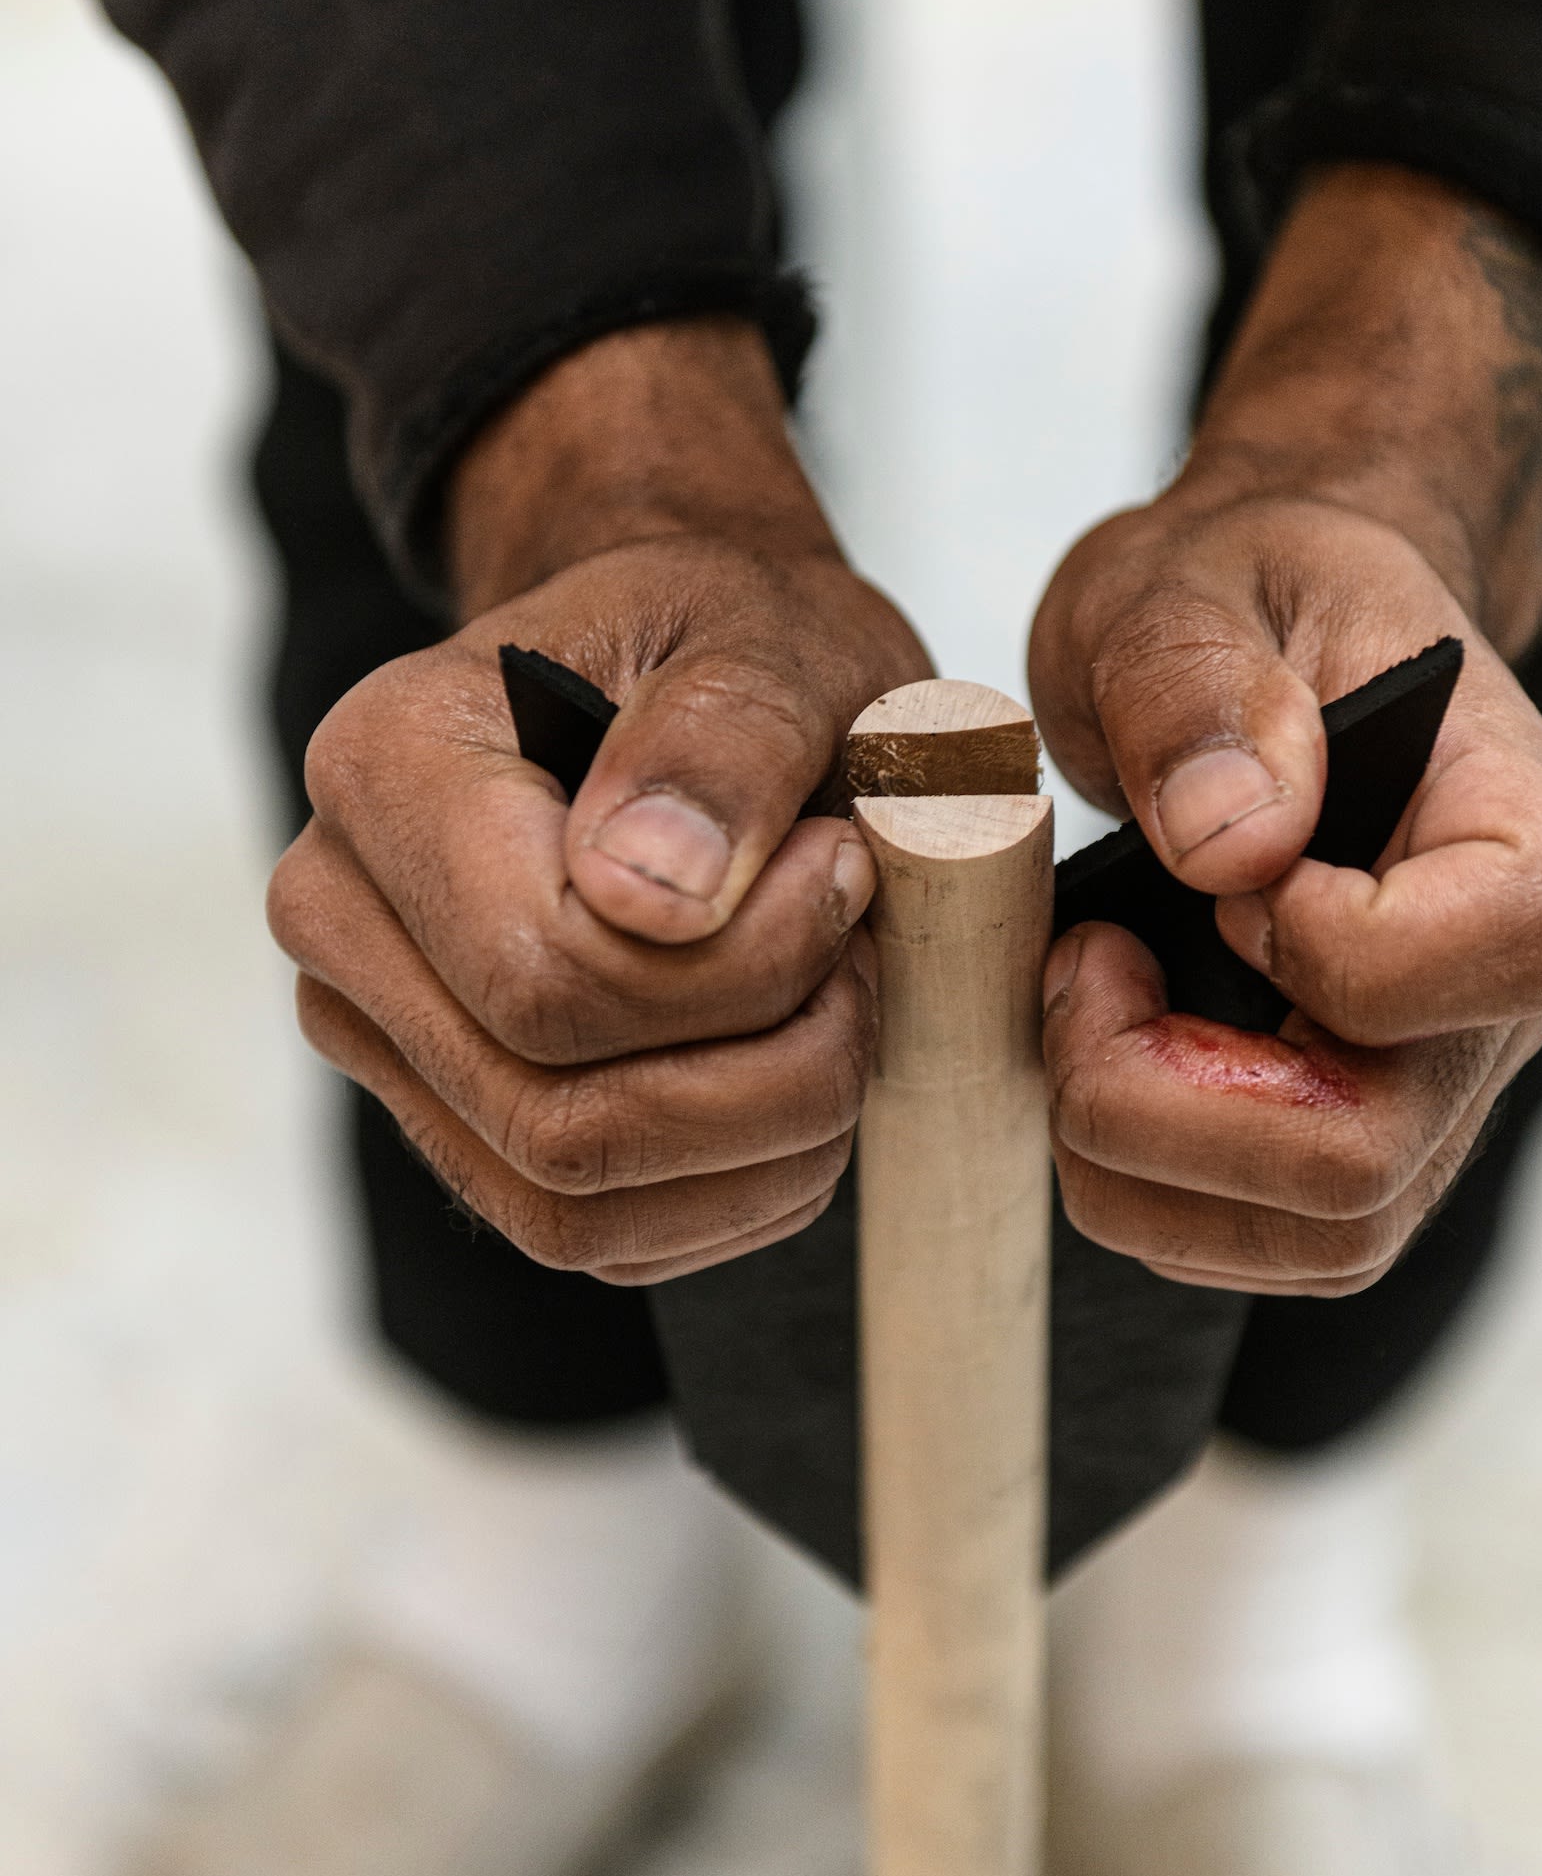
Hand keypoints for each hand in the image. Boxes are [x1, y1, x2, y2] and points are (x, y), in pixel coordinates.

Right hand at [268, 322, 929, 1282]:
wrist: (690, 680)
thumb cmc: (730, 648)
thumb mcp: (768, 636)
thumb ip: (723, 738)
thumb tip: (646, 891)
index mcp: (386, 769)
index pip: (547, 977)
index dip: (747, 969)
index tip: (847, 869)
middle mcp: (344, 918)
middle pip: (559, 1118)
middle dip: (771, 1072)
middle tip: (862, 962)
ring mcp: (389, 1040)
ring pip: (575, 1206)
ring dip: (767, 1146)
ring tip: (839, 1014)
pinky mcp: (461, 1130)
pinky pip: (597, 1239)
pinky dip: (737, 1193)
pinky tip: (799, 1087)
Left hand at [1029, 167, 1541, 1293]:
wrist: (1254, 655)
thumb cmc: (1242, 608)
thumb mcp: (1186, 584)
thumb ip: (1198, 683)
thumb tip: (1233, 840)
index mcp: (1520, 830)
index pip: (1509, 949)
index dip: (1327, 945)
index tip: (1222, 871)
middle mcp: (1498, 996)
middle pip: (1369, 1158)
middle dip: (1164, 1099)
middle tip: (1083, 967)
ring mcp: (1429, 1095)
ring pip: (1311, 1239)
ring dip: (1134, 1156)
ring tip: (1085, 999)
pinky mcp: (1346, 1155)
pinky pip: (1253, 1249)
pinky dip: (1136, 1187)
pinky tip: (1105, 1055)